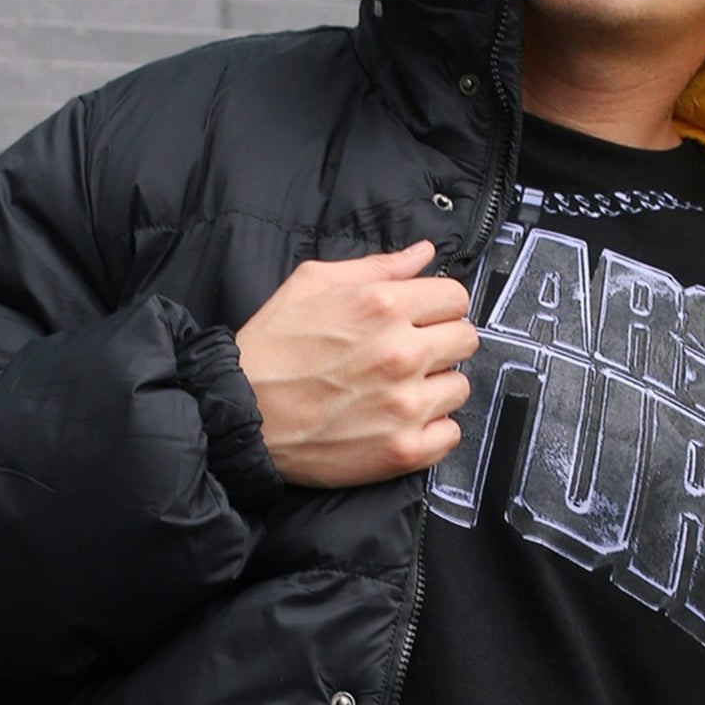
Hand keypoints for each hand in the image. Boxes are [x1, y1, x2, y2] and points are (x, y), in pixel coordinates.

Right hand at [234, 241, 478, 487]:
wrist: (238, 417)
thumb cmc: (269, 351)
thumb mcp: (310, 285)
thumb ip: (376, 266)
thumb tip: (424, 254)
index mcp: (381, 306)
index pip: (456, 297)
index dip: (438, 307)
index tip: (421, 319)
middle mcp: (400, 353)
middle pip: (465, 340)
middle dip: (440, 343)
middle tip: (408, 355)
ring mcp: (404, 405)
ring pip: (460, 387)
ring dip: (435, 388)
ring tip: (396, 391)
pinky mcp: (403, 450)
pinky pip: (451, 434)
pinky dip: (431, 430)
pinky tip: (398, 422)